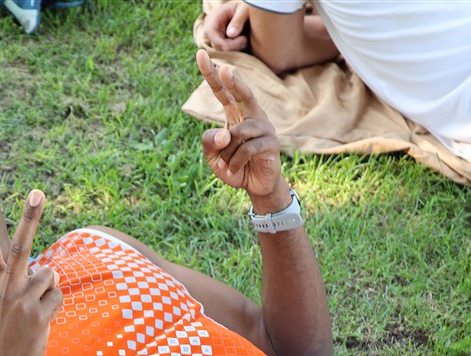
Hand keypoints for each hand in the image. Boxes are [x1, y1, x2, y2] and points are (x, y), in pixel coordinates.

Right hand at [0, 189, 62, 355]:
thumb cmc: (1, 341)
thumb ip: (15, 286)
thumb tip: (45, 269)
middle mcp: (3, 289)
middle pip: (20, 245)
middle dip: (29, 217)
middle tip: (38, 192)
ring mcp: (20, 302)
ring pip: (48, 274)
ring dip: (48, 289)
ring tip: (34, 312)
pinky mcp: (38, 315)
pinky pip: (57, 295)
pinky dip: (54, 306)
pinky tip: (41, 322)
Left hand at [197, 50, 286, 204]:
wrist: (255, 186)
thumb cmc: (233, 167)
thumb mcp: (212, 156)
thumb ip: (209, 142)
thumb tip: (224, 133)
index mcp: (235, 114)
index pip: (222, 91)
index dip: (211, 74)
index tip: (200, 54)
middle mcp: (250, 116)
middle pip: (242, 94)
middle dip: (234, 82)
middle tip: (225, 69)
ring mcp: (263, 127)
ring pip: (238, 132)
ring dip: (226, 152)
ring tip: (227, 165)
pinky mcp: (271, 142)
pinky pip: (247, 148)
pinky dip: (235, 161)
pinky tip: (234, 169)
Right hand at [202, 0, 248, 51]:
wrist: (248, 10)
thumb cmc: (246, 7)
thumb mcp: (244, 9)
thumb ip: (238, 21)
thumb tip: (230, 35)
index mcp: (214, 17)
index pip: (210, 33)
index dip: (222, 41)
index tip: (243, 40)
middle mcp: (211, 28)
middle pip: (215, 44)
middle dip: (232, 46)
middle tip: (246, 40)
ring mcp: (215, 37)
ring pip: (220, 50)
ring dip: (234, 49)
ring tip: (245, 40)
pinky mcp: (220, 43)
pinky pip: (224, 52)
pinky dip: (234, 50)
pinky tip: (243, 42)